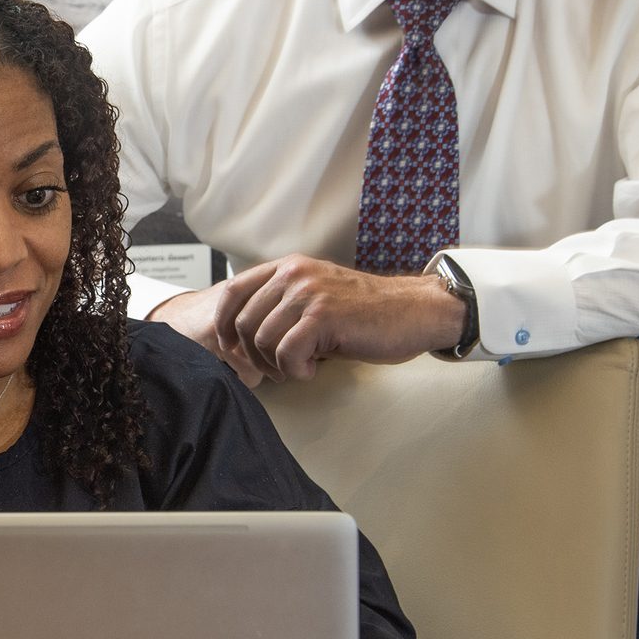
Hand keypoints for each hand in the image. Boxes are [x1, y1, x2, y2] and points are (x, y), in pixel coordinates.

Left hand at [151, 256, 464, 383]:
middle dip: (254, 357)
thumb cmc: (367, 313)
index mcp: (288, 267)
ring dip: (278, 367)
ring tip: (304, 366)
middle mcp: (294, 274)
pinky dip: (297, 371)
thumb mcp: (317, 296)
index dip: (222, 325)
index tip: (230, 350)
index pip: (232, 292)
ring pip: (261, 342)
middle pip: (242, 324)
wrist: (416, 311)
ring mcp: (308, 293)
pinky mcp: (323, 316)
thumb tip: (240, 337)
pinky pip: (285, 354)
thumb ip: (282, 305)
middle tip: (280, 370)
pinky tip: (317, 368)